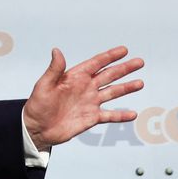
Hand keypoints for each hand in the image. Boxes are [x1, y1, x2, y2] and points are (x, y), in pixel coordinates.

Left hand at [23, 45, 143, 151]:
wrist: (37, 128)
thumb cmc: (37, 105)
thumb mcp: (44, 85)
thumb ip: (54, 69)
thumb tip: (56, 50)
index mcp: (75, 77)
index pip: (96, 63)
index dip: (110, 56)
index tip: (124, 50)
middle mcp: (85, 87)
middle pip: (109, 75)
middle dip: (124, 68)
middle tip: (139, 62)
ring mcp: (90, 102)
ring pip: (112, 92)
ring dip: (126, 88)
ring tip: (140, 83)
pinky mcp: (91, 118)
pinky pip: (109, 115)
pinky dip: (121, 115)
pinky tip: (133, 113)